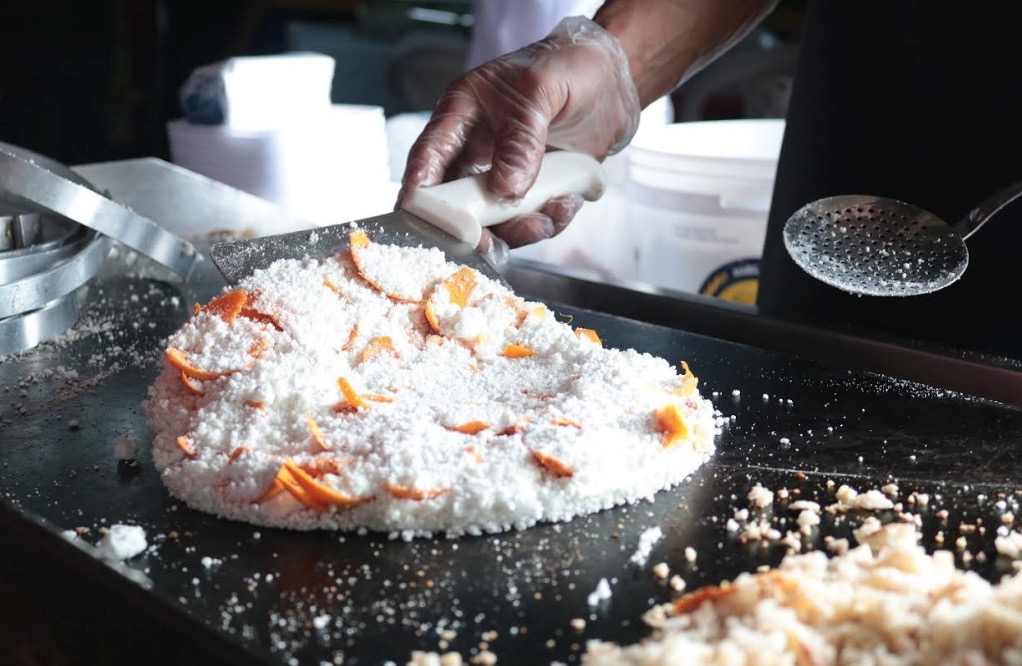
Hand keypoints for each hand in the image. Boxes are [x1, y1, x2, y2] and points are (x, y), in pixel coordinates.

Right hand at [398, 16, 640, 250]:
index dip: (420, 192)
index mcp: (463, 115)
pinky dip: (549, 221)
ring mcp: (508, 174)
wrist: (615, 78)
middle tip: (486, 245)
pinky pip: (535, 219)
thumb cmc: (569, 65)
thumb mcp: (539, 91)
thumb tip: (504, 190)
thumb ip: (520, 141)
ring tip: (542, 220)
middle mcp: (479, 150)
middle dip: (472, 228)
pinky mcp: (538, 190)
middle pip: (458, 202)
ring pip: (497, 219)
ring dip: (517, 230)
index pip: (428, 158)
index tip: (421, 222)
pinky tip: (566, 202)